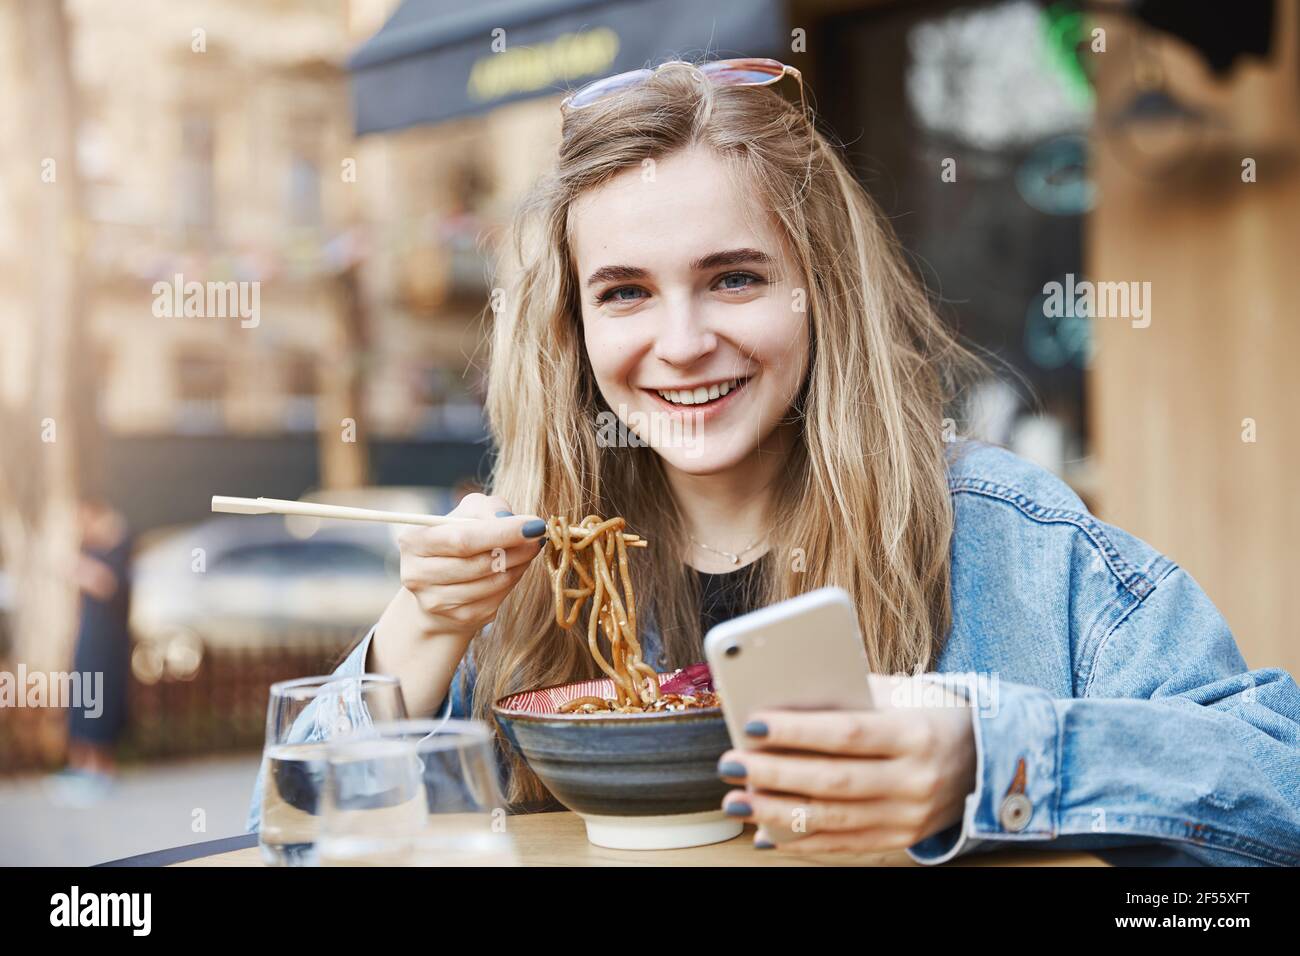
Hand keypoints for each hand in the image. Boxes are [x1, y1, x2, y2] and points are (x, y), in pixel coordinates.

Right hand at [395, 492, 546, 639]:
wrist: (441, 582)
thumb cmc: (457, 537)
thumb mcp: (467, 512)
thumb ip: (488, 508)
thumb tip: (512, 521)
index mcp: (413, 542)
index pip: (462, 539)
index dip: (502, 533)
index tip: (534, 525)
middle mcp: (417, 575)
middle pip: (478, 564)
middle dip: (516, 549)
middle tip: (538, 537)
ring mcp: (436, 602)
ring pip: (491, 583)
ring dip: (519, 565)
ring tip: (529, 549)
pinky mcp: (458, 618)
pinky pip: (496, 599)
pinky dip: (512, 581)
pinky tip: (516, 567)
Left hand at [717, 673, 976, 853]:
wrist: (984, 759)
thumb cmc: (925, 713)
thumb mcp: (898, 694)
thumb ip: (848, 693)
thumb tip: (782, 695)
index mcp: (915, 735)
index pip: (848, 733)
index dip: (798, 731)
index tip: (753, 723)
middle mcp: (914, 780)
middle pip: (833, 781)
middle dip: (774, 773)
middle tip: (730, 763)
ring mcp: (908, 816)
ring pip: (832, 819)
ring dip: (775, 812)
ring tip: (735, 801)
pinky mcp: (899, 838)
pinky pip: (843, 845)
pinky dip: (800, 842)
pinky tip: (764, 833)